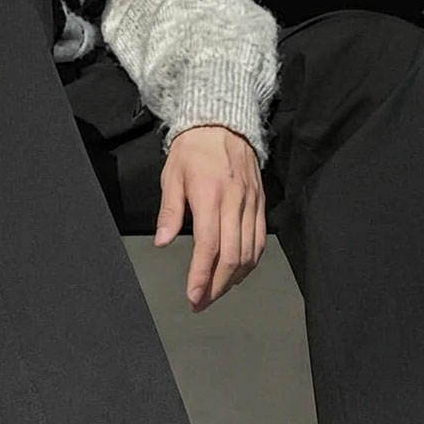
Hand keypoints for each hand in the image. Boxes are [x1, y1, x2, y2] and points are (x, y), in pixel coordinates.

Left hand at [154, 125, 265, 312]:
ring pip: (249, 254)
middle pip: (232, 257)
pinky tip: (236, 273)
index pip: (209, 247)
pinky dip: (249, 263)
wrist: (223, 122)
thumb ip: (170, 211)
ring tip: (216, 291)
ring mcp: (251, 205)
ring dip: (233, 279)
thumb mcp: (172, 176)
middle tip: (202, 302)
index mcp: (211, 195)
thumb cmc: (195, 148)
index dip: (202, 277)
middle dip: (217, 286)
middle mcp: (235, 202)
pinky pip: (259, 242)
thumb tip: (163, 241)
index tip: (193, 297)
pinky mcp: (261, 205)